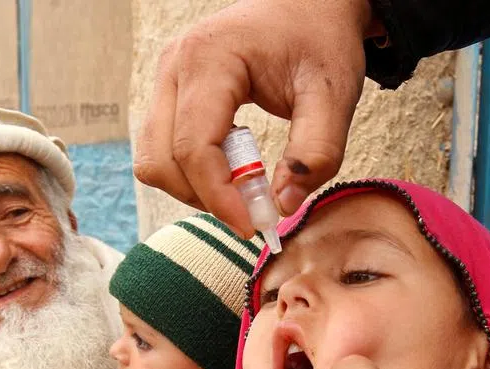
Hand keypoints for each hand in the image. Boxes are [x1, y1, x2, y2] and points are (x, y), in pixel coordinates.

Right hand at [134, 0, 380, 234]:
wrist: (309, 5)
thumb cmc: (320, 39)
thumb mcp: (334, 94)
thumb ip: (317, 151)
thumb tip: (284, 205)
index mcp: (209, 59)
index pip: (194, 147)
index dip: (219, 197)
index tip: (254, 226)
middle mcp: (175, 66)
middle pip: (163, 160)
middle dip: (207, 196)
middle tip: (257, 208)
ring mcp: (167, 80)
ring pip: (155, 160)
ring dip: (197, 188)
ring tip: (248, 183)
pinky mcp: (171, 94)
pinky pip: (164, 151)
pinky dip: (194, 174)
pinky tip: (235, 166)